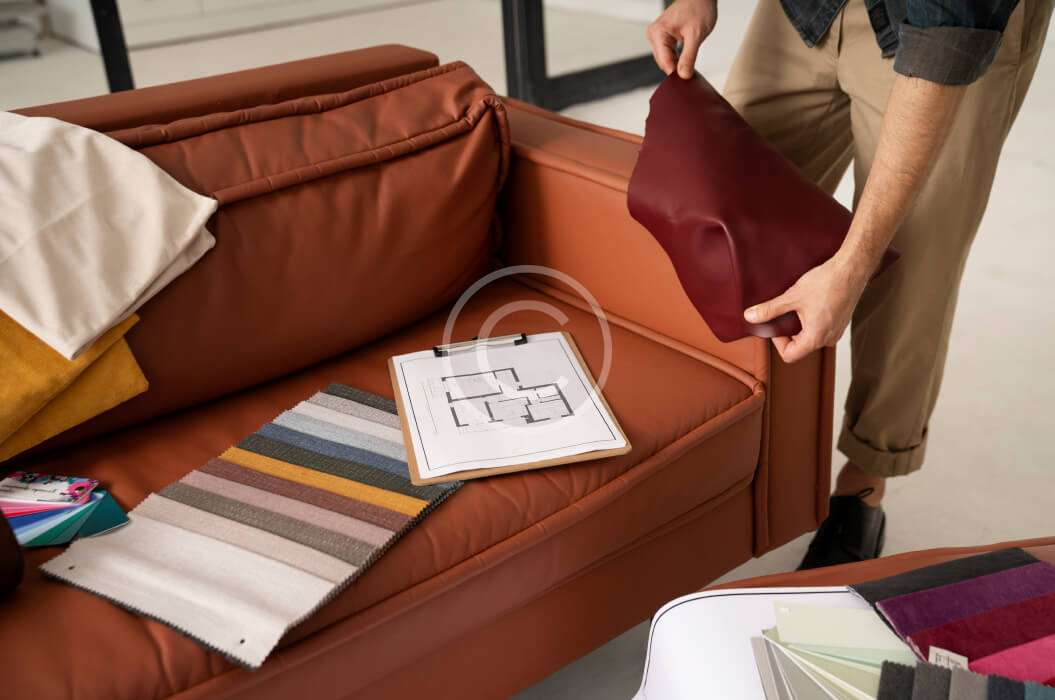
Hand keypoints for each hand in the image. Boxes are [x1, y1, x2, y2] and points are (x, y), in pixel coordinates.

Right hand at [647, 0, 717, 78]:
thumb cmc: (699, 8)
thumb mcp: (696, 35)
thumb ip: (688, 57)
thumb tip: (683, 75)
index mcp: (658, 33)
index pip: (664, 62)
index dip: (676, 73)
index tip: (687, 79)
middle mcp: (654, 34)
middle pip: (663, 62)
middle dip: (677, 68)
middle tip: (692, 70)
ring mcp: (657, 36)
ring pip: (666, 60)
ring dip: (677, 63)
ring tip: (690, 58)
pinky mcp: (662, 38)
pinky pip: (668, 54)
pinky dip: (677, 58)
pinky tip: (686, 58)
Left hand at [743, 254, 870, 363]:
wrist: (852, 269)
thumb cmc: (827, 282)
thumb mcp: (792, 297)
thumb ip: (769, 310)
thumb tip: (750, 317)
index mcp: (817, 338)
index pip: (789, 355)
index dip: (777, 342)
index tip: (775, 324)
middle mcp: (829, 339)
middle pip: (799, 347)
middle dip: (787, 332)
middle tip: (783, 312)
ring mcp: (836, 331)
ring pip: (809, 337)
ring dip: (799, 325)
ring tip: (797, 306)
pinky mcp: (840, 322)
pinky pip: (820, 329)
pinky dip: (810, 320)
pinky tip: (810, 303)